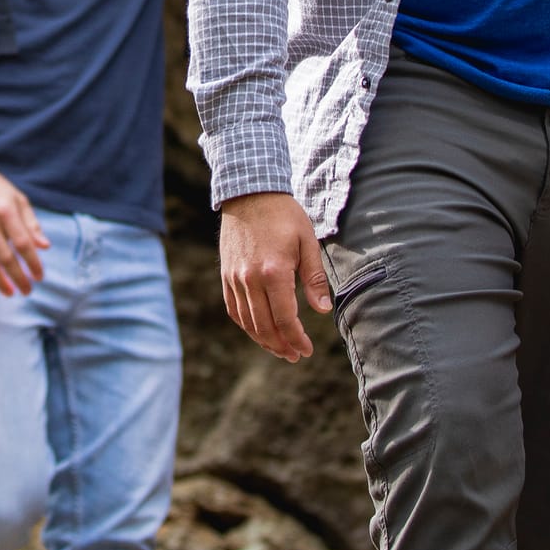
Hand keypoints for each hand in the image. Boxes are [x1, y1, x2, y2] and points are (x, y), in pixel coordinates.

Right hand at [0, 160, 48, 295]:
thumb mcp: (17, 199)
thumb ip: (31, 224)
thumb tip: (45, 247)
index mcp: (6, 211)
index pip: (23, 244)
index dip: (33, 263)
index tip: (40, 277)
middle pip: (5, 257)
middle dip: (19, 278)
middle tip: (27, 291)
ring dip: (0, 282)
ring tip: (10, 292)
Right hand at [219, 190, 329, 361]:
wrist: (249, 194)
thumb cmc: (284, 216)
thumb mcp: (308, 243)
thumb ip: (314, 279)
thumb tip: (323, 310)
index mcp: (274, 272)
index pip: (285, 319)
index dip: (297, 339)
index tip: (307, 350)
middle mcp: (250, 279)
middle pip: (265, 326)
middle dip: (282, 346)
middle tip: (295, 356)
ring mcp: (235, 278)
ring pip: (247, 322)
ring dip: (264, 340)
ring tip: (279, 349)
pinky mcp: (226, 275)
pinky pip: (234, 309)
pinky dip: (246, 326)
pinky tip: (259, 331)